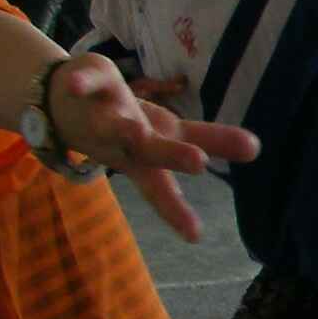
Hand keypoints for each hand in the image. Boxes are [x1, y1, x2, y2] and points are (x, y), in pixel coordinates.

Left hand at [40, 52, 261, 244]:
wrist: (59, 106)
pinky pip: (86, 83)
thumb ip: (214, 139)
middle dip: (174, 157)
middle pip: (152, 152)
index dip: (178, 211)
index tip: (195, 235)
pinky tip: (75, 85)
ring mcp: (105, 116)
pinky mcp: (88, 89)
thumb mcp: (171, 132)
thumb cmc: (124, 123)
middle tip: (200, 163)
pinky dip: (81, 83)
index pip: (165, 186)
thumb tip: (258, 149)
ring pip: (115, 126)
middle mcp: (127, 142)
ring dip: (124, 130)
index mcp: (149, 155)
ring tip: (136, 132)